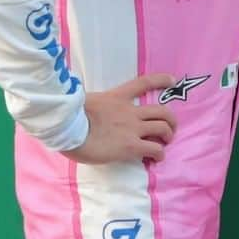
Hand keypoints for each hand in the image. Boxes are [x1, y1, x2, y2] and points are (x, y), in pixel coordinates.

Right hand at [64, 73, 178, 164]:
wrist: (66, 128)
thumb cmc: (69, 116)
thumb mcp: (86, 102)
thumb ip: (97, 105)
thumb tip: (93, 112)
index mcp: (117, 97)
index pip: (144, 83)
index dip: (161, 80)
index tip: (172, 80)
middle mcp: (130, 111)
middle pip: (162, 110)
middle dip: (170, 119)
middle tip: (169, 129)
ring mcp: (132, 128)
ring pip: (163, 127)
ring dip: (168, 135)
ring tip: (165, 142)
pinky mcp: (131, 145)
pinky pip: (155, 149)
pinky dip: (160, 154)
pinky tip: (156, 158)